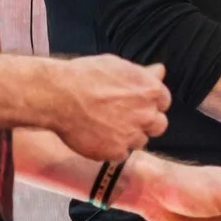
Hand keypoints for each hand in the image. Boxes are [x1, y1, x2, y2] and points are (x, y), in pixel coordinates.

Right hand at [38, 56, 168, 162]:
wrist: (58, 96)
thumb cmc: (84, 76)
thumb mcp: (118, 65)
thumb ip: (143, 74)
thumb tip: (160, 71)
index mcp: (151, 91)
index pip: (163, 102)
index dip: (149, 103)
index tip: (136, 103)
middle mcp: (147, 115)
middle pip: (158, 125)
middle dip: (145, 122)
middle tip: (124, 118)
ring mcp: (132, 135)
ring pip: (139, 141)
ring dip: (128, 137)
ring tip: (106, 127)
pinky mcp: (115, 152)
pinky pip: (121, 155)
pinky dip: (112, 149)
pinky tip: (98, 137)